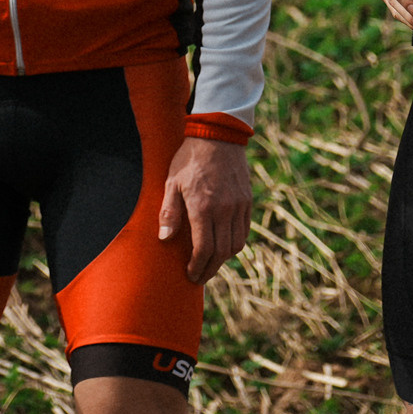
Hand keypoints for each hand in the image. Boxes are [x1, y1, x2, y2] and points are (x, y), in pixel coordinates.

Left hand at [156, 136, 251, 283]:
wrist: (218, 135)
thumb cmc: (190, 159)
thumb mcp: (172, 182)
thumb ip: (169, 212)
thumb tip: (165, 238)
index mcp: (203, 207)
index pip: (203, 249)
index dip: (197, 267)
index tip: (190, 275)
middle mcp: (224, 210)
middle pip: (221, 253)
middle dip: (210, 269)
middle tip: (200, 277)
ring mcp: (238, 206)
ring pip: (236, 245)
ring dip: (223, 259)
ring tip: (211, 264)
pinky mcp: (247, 201)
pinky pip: (244, 231)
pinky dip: (235, 244)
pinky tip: (224, 246)